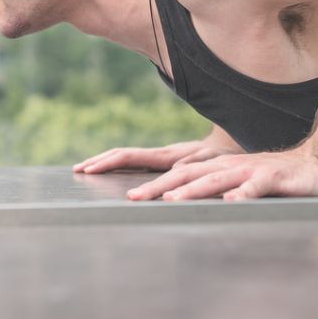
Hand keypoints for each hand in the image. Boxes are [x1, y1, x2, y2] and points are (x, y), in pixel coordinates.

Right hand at [74, 138, 240, 174]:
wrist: (239, 145)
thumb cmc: (228, 156)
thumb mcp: (214, 161)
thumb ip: (195, 164)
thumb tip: (174, 172)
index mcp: (169, 155)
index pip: (131, 157)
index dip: (108, 162)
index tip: (89, 169)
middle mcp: (163, 154)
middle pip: (124, 155)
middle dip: (100, 161)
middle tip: (78, 170)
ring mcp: (164, 156)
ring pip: (129, 157)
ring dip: (106, 162)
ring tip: (86, 170)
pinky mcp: (168, 161)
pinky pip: (139, 163)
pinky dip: (120, 166)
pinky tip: (112, 173)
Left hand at [121, 149, 317, 202]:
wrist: (317, 165)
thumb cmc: (274, 180)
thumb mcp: (238, 186)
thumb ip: (214, 194)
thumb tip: (182, 209)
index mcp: (217, 168)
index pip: (177, 174)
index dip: (153, 182)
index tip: (130, 195)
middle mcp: (228, 166)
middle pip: (187, 175)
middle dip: (159, 186)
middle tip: (135, 198)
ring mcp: (250, 171)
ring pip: (216, 180)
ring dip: (194, 190)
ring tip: (173, 200)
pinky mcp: (274, 179)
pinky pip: (256, 187)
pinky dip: (242, 194)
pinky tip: (231, 202)